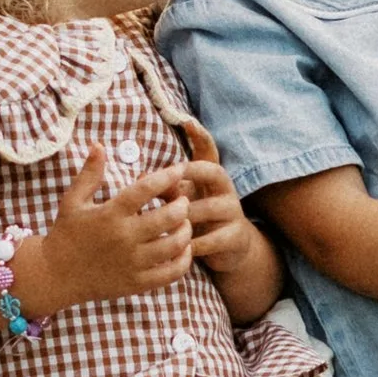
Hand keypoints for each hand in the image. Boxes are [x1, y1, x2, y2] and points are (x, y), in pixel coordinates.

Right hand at [30, 148, 192, 308]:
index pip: (146, 189)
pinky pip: (172, 272)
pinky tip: (183, 249)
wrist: (54, 276)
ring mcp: (132, 263)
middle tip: (183, 199)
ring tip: (184, 222)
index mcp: (110, 214)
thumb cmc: (65, 234)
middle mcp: (124, 238)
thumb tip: (98, 144)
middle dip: (183, 204)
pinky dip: (184, 259)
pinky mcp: (137, 283)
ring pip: (175, 244)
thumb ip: (89, 174)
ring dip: (186, 230)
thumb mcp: (73, 201)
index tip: (180, 169)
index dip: (168, 176)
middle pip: (168, 217)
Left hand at [176, 118, 258, 283]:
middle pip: (213, 172)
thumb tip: (142, 176)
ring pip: (207, 208)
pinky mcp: (235, 237)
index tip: (185, 126)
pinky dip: (190, 244)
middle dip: (190, 172)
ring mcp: (233, 212)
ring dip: (183, 214)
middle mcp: (227, 190)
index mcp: (213, 176)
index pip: (209, 150)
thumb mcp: (186, 199)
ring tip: (162, 223)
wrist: (231, 245)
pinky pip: (210, 239)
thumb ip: (168, 188)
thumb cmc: (200, 216)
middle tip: (166, 180)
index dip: (200, 137)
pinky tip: (173, 250)